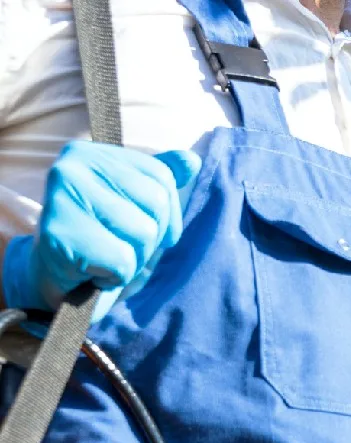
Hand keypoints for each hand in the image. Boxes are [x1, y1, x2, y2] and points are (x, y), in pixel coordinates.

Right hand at [2, 141, 200, 312]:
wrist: (54, 276)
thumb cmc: (99, 236)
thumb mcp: (132, 202)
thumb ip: (160, 179)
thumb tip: (192, 160)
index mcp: (91, 153)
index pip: (162, 177)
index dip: (167, 213)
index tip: (138, 224)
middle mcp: (71, 167)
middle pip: (157, 205)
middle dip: (150, 238)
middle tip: (117, 245)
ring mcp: (61, 198)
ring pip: (144, 234)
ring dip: (134, 259)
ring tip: (104, 257)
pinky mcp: (59, 236)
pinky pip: (122, 262)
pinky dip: (115, 277)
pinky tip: (92, 271)